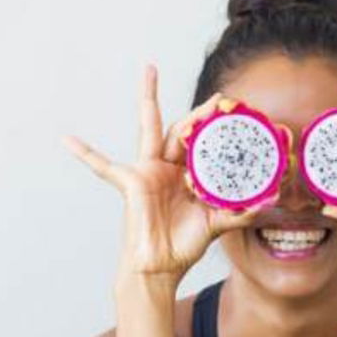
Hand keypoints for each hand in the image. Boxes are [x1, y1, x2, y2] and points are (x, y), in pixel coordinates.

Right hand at [64, 66, 265, 282]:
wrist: (161, 266)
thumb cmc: (184, 244)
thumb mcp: (217, 224)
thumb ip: (241, 211)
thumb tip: (270, 198)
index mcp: (189, 175)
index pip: (206, 146)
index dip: (220, 132)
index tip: (239, 117)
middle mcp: (169, 168)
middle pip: (184, 129)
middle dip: (200, 112)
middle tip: (219, 95)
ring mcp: (148, 171)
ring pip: (150, 128)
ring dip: (149, 99)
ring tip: (149, 70)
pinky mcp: (130, 182)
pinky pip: (102, 166)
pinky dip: (84, 154)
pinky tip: (66, 140)